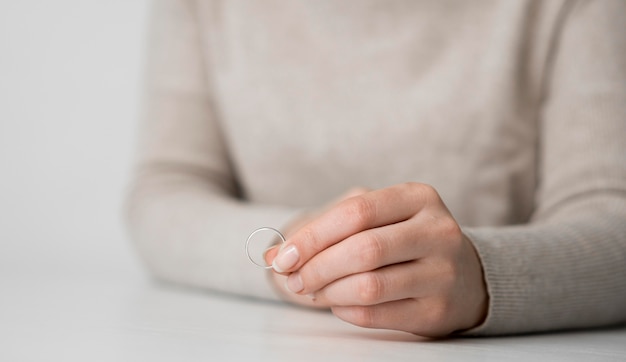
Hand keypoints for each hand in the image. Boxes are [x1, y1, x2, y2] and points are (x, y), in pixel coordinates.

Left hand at [266, 182, 487, 336]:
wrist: (464, 275)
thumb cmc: (405, 240)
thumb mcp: (375, 219)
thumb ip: (324, 229)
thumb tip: (273, 255)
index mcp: (418, 198)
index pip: (356, 212)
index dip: (313, 236)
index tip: (283, 256)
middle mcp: (437, 232)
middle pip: (363, 250)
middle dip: (316, 267)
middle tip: (293, 279)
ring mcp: (442, 273)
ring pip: (369, 286)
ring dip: (327, 292)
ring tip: (313, 291)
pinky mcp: (437, 311)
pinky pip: (376, 315)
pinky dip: (345, 311)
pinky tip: (338, 303)